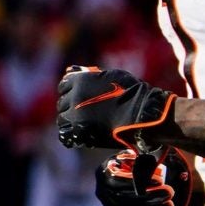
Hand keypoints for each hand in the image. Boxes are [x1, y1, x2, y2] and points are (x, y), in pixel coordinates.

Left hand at [56, 64, 177, 152]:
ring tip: (83, 122)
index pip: (64, 85)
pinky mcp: (80, 132)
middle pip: (62, 102)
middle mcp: (74, 96)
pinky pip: (65, 134)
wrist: (142, 113)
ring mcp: (76, 115)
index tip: (78, 94)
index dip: (70, 90)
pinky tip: (79, 133)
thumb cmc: (131, 92)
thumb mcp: (111, 75)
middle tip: (84, 110)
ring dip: (70, 119)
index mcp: (80, 80)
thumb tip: (71, 71)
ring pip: (62, 118)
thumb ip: (90, 75)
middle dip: (70, 105)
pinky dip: (70, 134)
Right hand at [96, 148, 194, 205]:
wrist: (130, 177)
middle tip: (169, 193)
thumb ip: (143, 155)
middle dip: (148, 198)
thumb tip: (152, 161)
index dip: (137, 183)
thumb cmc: (137, 162)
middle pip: (122, 200)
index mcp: (103, 173)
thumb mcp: (138, 154)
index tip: (160, 181)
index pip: (116, 181)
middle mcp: (101, 192)